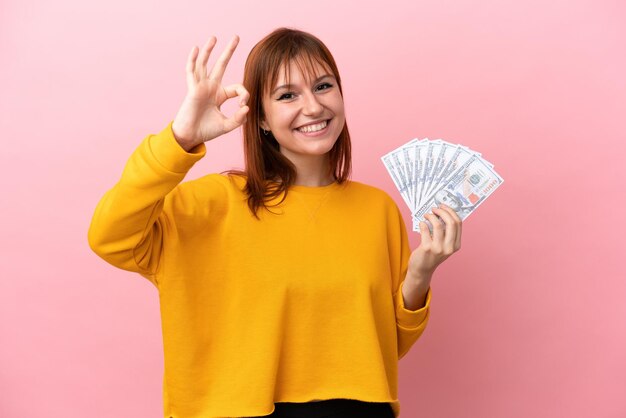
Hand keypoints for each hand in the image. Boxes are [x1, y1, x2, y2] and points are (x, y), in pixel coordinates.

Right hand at [172, 35, 249, 150]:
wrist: (190, 136)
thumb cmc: (206, 131)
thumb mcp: (227, 126)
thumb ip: (238, 119)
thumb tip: (246, 108)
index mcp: (220, 95)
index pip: (237, 88)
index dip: (244, 95)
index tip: (243, 106)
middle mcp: (210, 87)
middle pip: (221, 65)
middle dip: (229, 51)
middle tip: (236, 37)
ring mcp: (201, 86)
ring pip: (204, 63)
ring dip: (209, 50)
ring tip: (214, 37)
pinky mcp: (193, 89)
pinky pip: (191, 72)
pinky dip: (192, 60)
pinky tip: (195, 48)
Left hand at [408, 203, 462, 279]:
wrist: (422, 269)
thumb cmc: (432, 254)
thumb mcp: (444, 245)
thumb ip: (446, 232)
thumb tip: (443, 212)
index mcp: (456, 245)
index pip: (458, 223)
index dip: (451, 212)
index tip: (443, 206)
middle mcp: (449, 247)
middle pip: (451, 222)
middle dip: (442, 211)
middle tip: (435, 208)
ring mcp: (438, 248)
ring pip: (438, 224)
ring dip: (431, 216)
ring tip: (426, 215)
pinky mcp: (426, 248)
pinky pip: (425, 229)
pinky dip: (423, 223)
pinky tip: (421, 224)